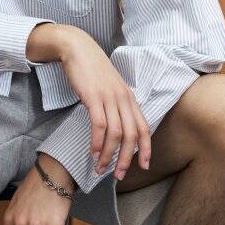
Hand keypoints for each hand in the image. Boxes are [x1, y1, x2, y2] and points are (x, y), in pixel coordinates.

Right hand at [56, 25, 150, 179]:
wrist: (78, 49)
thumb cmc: (93, 70)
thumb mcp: (111, 87)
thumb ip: (117, 105)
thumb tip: (118, 128)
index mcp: (129, 98)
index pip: (144, 128)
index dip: (145, 149)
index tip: (144, 166)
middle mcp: (123, 98)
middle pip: (131, 135)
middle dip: (126, 159)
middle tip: (118, 175)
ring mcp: (109, 97)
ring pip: (115, 133)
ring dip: (108, 155)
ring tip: (100, 168)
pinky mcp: (93, 96)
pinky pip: (99, 124)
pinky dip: (97, 142)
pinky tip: (92, 151)